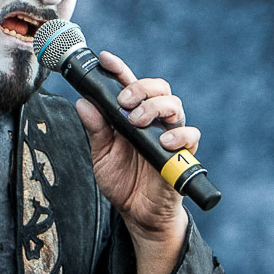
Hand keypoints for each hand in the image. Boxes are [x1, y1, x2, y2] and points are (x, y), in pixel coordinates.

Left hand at [74, 51, 197, 239]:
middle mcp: (153, 121)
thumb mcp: (101, 155)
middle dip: (139, 87)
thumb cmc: (122, 181)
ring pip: (174, 104)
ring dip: (155, 106)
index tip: (105, 59)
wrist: (138, 213)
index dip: (119, 69)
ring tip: (137, 121)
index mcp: (132, 116)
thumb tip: (82, 103)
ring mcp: (170, 135)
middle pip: (157, 87)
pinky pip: (191, 135)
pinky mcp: (184, 154)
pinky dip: (179, 134)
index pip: (128, 85)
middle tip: (123, 101)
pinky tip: (163, 141)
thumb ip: (95, 130)